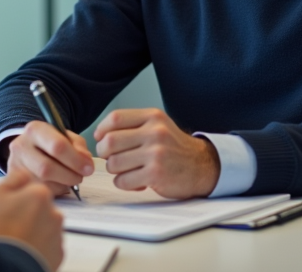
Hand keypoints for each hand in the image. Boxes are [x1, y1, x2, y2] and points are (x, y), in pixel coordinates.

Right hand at [0, 169, 64, 270]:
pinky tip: (21, 251)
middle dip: (25, 214)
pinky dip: (37, 248)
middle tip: (5, 226)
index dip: (14, 198)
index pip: (29, 188)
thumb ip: (12, 179)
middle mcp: (54, 213)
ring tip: (12, 241)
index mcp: (39, 193)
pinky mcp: (57, 256)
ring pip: (43, 228)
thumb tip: (23, 174)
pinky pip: (47, 247)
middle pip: (38, 208)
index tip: (3, 209)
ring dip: (32, 231)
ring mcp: (57, 236)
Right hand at [5, 121, 93, 197]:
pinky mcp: (15, 181)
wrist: (28, 149)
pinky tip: (58, 184)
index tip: (89, 168)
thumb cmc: (50, 143)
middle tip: (80, 177)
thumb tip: (86, 164)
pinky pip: (38, 191)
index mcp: (35, 130)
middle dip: (69, 175)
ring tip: (69, 179)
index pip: (57, 146)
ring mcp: (15, 165)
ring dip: (62, 184)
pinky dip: (54, 190)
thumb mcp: (66, 137)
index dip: (76, 160)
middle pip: (47, 167)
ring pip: (42, 183)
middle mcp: (20, 146)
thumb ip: (79, 147)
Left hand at [94, 108, 220, 198]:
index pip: (115, 118)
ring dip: (115, 170)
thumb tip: (100, 135)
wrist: (202, 166)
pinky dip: (123, 183)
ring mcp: (156, 154)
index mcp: (153, 117)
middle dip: (104, 153)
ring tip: (126, 170)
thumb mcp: (158, 125)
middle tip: (111, 157)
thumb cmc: (173, 147)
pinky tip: (135, 181)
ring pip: (114, 163)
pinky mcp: (156, 175)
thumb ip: (132, 125)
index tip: (101, 139)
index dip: (102, 130)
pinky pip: (123, 181)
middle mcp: (155, 132)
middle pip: (110, 141)